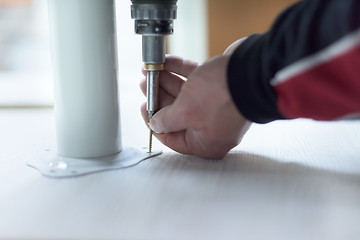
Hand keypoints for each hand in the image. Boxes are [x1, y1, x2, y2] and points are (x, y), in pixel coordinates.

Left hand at [140, 41, 250, 158]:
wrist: (253, 70)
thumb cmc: (224, 96)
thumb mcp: (185, 112)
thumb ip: (167, 120)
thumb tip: (156, 123)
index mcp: (205, 143)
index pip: (173, 138)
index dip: (155, 122)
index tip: (146, 107)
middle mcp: (211, 128)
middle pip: (178, 114)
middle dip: (160, 97)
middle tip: (146, 84)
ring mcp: (217, 107)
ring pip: (186, 96)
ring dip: (167, 82)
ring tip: (152, 71)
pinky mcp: (220, 88)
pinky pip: (196, 81)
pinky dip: (181, 72)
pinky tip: (168, 62)